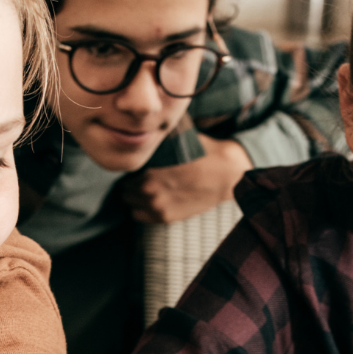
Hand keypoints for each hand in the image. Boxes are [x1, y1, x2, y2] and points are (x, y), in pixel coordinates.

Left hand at [123, 133, 251, 223]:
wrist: (227, 175)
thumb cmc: (203, 155)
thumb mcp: (176, 142)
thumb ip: (156, 145)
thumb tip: (143, 135)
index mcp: (149, 175)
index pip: (125, 175)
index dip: (131, 170)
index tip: (138, 167)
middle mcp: (151, 194)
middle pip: (125, 191)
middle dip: (132, 184)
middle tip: (141, 178)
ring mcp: (159, 209)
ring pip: (131, 206)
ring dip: (136, 198)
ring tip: (147, 190)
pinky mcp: (168, 218)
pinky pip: (141, 217)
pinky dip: (144, 209)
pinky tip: (154, 200)